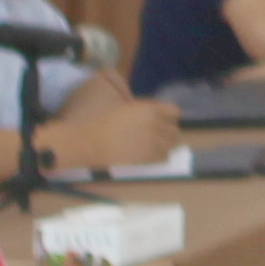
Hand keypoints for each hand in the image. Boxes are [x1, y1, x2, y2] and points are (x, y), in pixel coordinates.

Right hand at [38, 89, 181, 172]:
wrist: (90, 142)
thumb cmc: (103, 123)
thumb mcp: (126, 108)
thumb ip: (144, 110)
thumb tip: (157, 114)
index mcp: (149, 109)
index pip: (174, 112)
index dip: (170, 118)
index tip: (163, 122)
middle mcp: (154, 123)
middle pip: (174, 130)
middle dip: (167, 133)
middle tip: (158, 137)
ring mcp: (152, 140)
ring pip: (171, 144)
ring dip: (165, 145)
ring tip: (154, 146)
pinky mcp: (147, 156)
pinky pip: (163, 157)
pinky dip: (160, 156)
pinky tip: (150, 155)